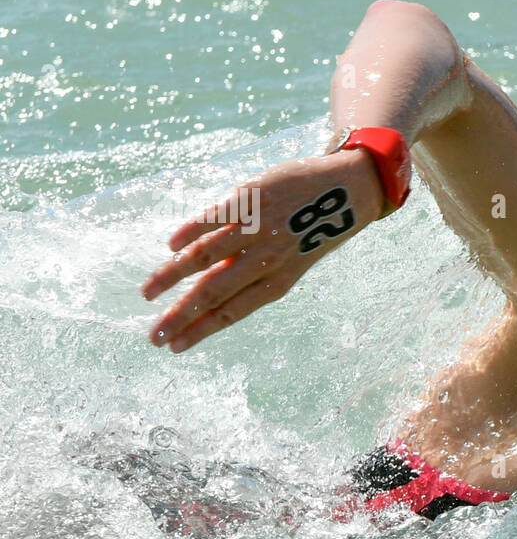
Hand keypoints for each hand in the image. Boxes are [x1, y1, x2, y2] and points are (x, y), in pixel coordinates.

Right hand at [141, 148, 383, 351]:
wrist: (348, 191)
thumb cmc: (314, 231)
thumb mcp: (292, 262)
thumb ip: (252, 274)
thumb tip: (207, 291)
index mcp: (279, 280)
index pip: (232, 312)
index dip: (201, 331)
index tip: (174, 347)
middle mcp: (267, 257)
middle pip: (212, 292)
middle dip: (179, 317)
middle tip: (153, 336)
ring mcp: (257, 227)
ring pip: (204, 256)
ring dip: (170, 276)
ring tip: (147, 293)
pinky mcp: (250, 197)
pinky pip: (212, 217)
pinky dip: (189, 232)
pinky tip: (170, 247)